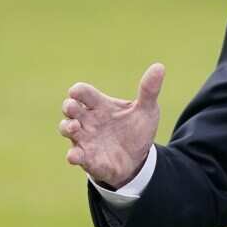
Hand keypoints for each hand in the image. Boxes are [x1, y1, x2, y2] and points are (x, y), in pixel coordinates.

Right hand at [59, 63, 164, 189]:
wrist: (139, 160)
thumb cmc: (137, 131)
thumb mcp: (147, 110)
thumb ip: (149, 91)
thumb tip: (159, 66)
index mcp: (100, 105)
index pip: (83, 92)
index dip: (78, 91)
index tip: (77, 92)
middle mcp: (88, 120)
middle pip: (69, 108)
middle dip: (69, 106)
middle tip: (73, 108)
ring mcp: (85, 139)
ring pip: (66, 129)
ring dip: (67, 127)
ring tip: (74, 127)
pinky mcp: (87, 158)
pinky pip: (75, 156)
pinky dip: (73, 155)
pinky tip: (75, 156)